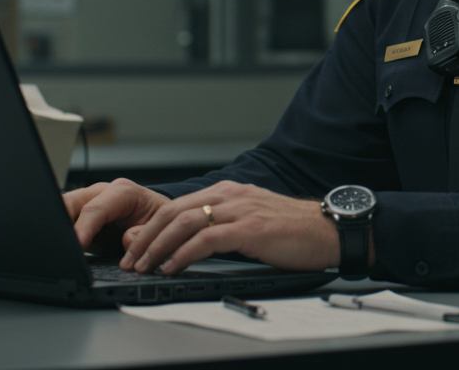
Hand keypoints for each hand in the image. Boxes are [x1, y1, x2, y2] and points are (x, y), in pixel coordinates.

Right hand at [65, 178, 168, 257]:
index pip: (94, 208)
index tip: (77, 245)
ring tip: (60, 250)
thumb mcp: (159, 228)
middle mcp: (101, 193)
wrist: (157, 220)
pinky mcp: (81, 219)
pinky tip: (65, 251)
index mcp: (122, 192)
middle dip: (60, 222)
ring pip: (62, 212)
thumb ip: (144, 235)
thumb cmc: (158, 220)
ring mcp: (88, 204)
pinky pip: (65, 225)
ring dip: (59, 231)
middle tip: (59, 246)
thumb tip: (128, 241)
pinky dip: (63, 237)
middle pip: (69, 203)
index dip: (83, 228)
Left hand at [120, 181, 339, 275]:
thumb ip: (225, 224)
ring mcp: (240, 210)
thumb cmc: (294, 229)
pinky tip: (172, 266)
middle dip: (146, 236)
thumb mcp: (252, 219)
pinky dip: (183, 254)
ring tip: (143, 265)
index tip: (136, 246)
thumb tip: (193, 243)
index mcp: (230, 191)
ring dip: (157, 246)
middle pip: (174, 211)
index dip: (152, 226)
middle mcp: (231, 195)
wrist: (328, 229)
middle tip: (130, 258)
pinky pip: (206, 240)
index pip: (179, 205)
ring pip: (184, 223)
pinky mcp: (250, 229)